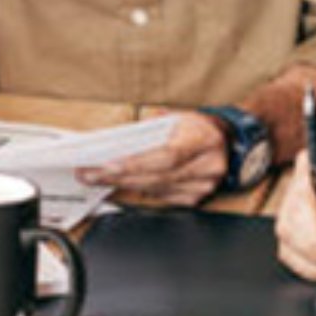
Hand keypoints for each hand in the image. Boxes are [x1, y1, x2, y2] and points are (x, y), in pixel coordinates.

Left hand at [75, 111, 226, 207]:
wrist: (226, 140)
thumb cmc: (197, 126)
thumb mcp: (177, 117)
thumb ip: (150, 129)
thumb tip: (117, 141)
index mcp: (203, 139)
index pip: (166, 156)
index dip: (135, 164)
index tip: (106, 165)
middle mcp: (208, 166)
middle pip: (157, 177)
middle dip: (118, 176)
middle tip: (89, 174)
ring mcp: (204, 186)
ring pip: (156, 190)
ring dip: (123, 185)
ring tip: (96, 178)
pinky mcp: (197, 198)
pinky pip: (162, 197)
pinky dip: (139, 190)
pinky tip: (119, 184)